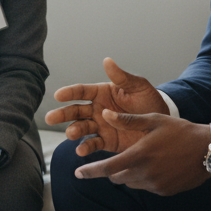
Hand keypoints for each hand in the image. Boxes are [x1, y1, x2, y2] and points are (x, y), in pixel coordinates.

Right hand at [44, 58, 168, 155]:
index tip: (58, 95)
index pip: (82, 91)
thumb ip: (122, 77)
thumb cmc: (150, 101)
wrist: (160, 125)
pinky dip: (85, 147)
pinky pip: (92, 144)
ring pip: (81, 128)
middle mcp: (97, 109)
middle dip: (62, 114)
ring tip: (71, 133)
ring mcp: (100, 126)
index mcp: (102, 93)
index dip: (69, 92)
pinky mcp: (106, 141)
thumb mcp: (139, 87)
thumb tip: (107, 60)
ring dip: (73, 130)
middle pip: (75, 111)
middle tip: (50, 118)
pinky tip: (81, 150)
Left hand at [72, 110, 210, 195]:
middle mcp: (145, 174)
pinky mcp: (164, 192)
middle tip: (121, 157)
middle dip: (113, 169)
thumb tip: (105, 114)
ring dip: (129, 173)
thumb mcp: (154, 120)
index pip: (107, 168)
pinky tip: (157, 165)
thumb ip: (127, 120)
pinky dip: (145, 178)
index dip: (90, 171)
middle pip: (117, 177)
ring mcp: (155, 185)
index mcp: (139, 155)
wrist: (209, 151)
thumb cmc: (181, 131)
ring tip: (143, 158)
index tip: (78, 173)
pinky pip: (146, 187)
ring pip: (131, 182)